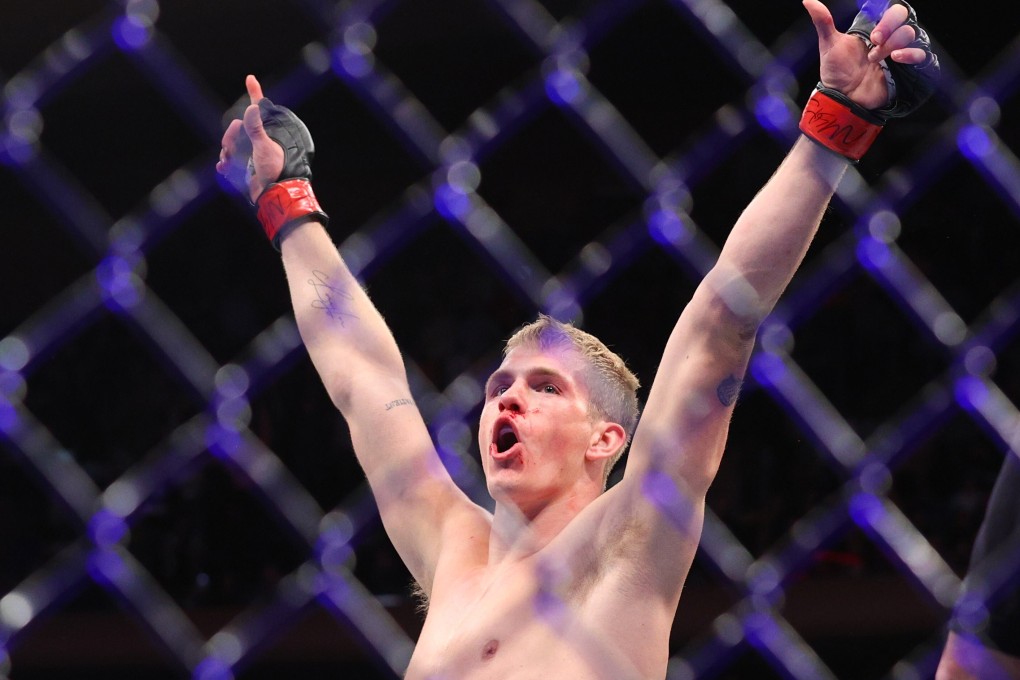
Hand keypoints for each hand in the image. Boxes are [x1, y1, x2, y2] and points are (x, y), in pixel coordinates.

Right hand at [216, 75, 283, 202]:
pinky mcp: (243, 166)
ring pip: (229, 145)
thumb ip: (256, 129)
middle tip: (229, 149)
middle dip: (229, 137)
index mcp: (265, 132)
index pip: (258, 108)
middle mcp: (256, 140)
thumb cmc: (276, 169)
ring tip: (227, 162)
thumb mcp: (265, 147)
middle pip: (235, 129)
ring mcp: (249, 153)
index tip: (250, 78)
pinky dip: (223, 164)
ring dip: (225, 152)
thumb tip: (252, 107)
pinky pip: (228, 161)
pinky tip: (223, 167)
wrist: (274, 194)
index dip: (254, 93)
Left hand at [803, 0, 930, 109]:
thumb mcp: (829, 45)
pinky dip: (911, 54)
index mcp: (874, 28)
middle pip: (903, 18)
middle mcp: (889, 38)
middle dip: (889, 27)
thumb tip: (808, 0)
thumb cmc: (837, 72)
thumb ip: (823, 22)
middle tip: (875, 41)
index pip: (891, 10)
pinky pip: (921, 55)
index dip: (886, 18)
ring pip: (911, 34)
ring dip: (893, 44)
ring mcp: (899, 52)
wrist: (843, 98)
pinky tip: (897, 58)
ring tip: (875, 59)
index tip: (873, 32)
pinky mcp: (906, 69)